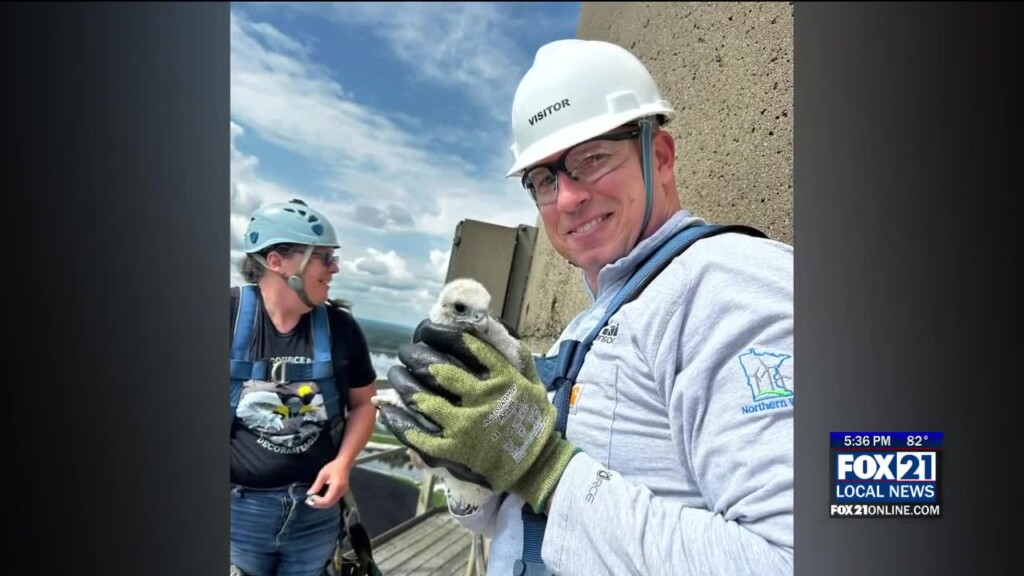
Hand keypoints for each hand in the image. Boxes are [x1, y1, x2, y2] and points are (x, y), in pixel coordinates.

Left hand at [306, 457, 350, 508]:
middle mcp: (341, 492)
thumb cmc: (333, 467)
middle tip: (309, 501)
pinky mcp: (342, 492)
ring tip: (313, 500)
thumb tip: (309, 494)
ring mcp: (343, 493)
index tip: (309, 498)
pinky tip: (320, 498)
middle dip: (318, 504)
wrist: (344, 463)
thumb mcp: (322, 474)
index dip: (317, 502)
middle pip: (329, 504)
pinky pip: (333, 500)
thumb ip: (316, 485)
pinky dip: (325, 501)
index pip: (327, 500)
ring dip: (321, 504)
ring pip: (331, 503)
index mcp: (336, 487)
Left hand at [379, 321, 579, 512]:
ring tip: (396, 373)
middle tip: (406, 351)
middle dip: (415, 356)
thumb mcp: (532, 382)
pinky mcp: (452, 451)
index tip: (427, 330)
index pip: (463, 345)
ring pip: (422, 399)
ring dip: (403, 383)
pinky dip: (400, 420)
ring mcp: (464, 426)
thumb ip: (515, 356)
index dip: (439, 334)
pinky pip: (418, 434)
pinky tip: (388, 409)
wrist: (537, 465)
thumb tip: (493, 328)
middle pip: (437, 369)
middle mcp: (481, 398)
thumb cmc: (534, 421)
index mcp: (501, 377)